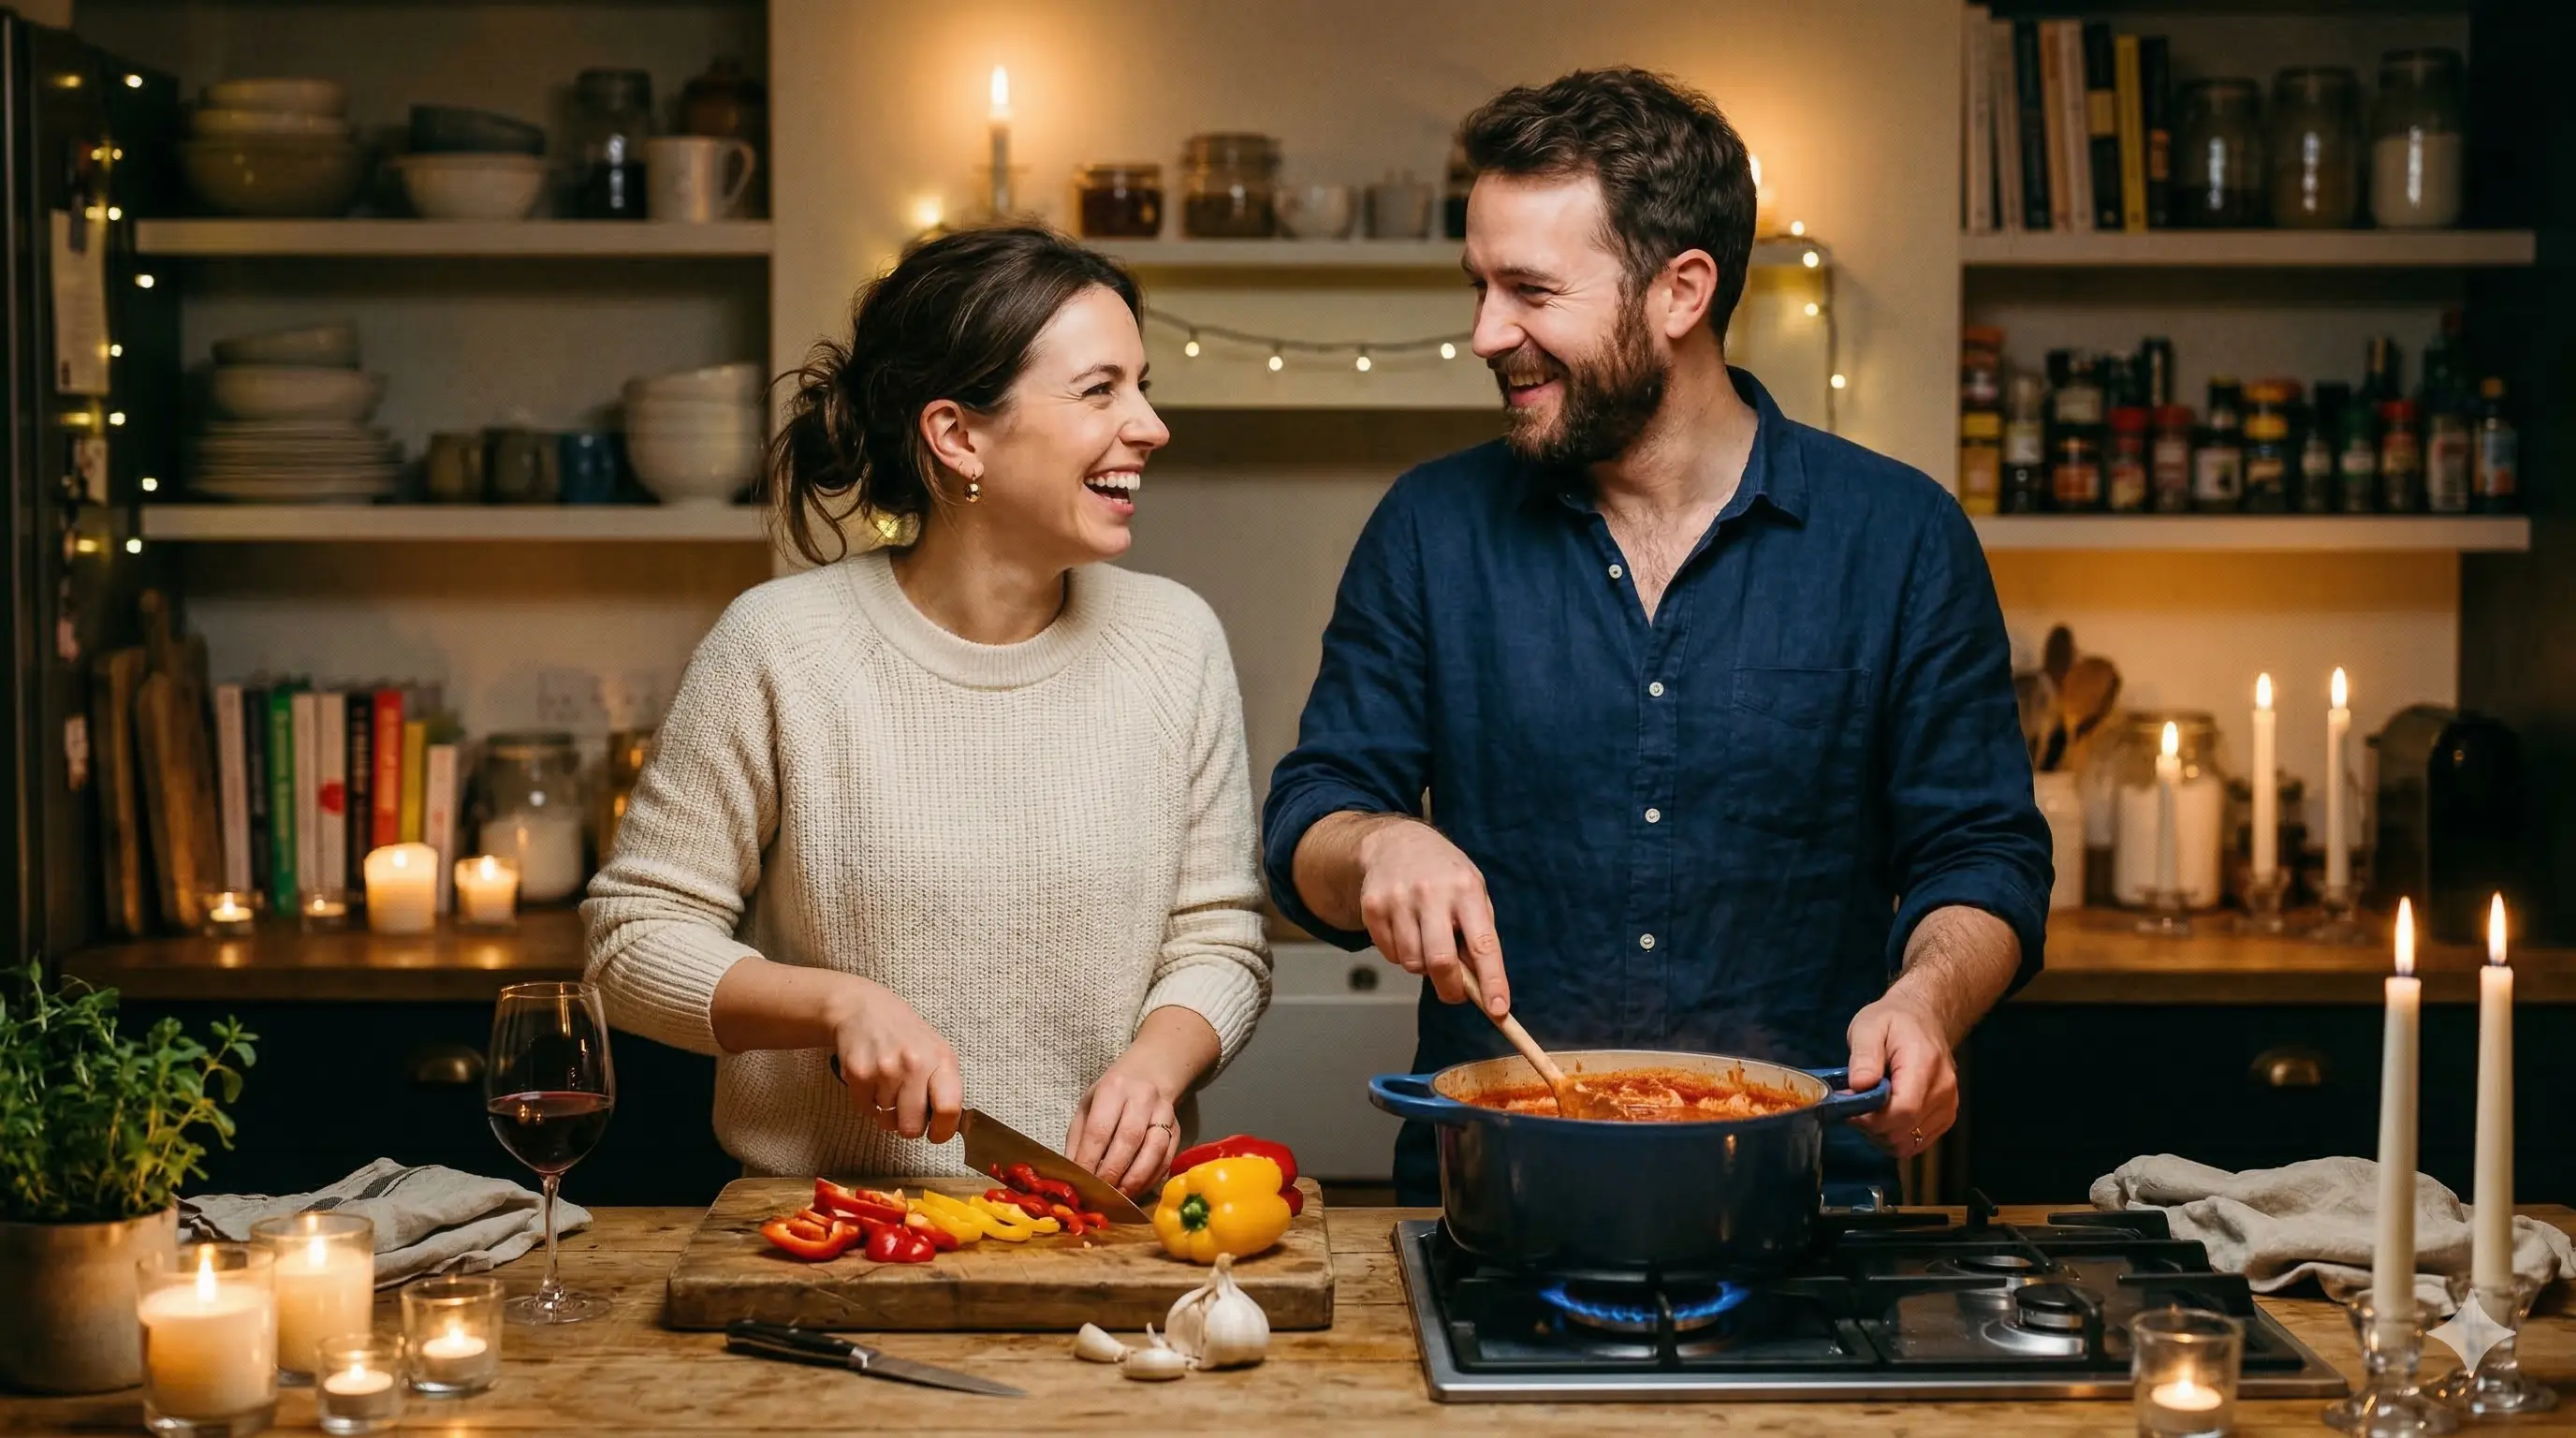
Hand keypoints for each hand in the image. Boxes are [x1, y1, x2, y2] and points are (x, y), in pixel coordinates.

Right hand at [827, 977, 961, 1143]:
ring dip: (886, 1108)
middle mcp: (914, 1063)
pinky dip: (868, 1101)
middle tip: (906, 1112)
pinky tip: (872, 1079)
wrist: (863, 1008)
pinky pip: (866, 1109)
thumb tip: (950, 1125)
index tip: (936, 1134)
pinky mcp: (858, 1073)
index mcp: (941, 1059)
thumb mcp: (937, 1051)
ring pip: (887, 1119)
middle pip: (912, 1126)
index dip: (943, 1131)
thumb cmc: (905, 1035)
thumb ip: (945, 1086)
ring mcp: (884, 1068)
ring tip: (887, 1082)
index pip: (949, 1108)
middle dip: (908, 1126)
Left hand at [1066, 1056, 1180, 1197]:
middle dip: (1113, 1172)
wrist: (1150, 1073)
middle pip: (1128, 1140)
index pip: (1100, 1129)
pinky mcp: (1178, 1129)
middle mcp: (1142, 1098)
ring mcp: (1164, 1113)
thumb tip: (1074, 1175)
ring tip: (1119, 1197)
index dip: (1090, 1159)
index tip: (1082, 1182)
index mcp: (1113, 1089)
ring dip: (1135, 1179)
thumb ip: (1079, 1139)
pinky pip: (1167, 1158)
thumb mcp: (1088, 1106)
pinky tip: (1137, 1190)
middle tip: (1100, 1194)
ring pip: (1154, 1150)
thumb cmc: (1112, 1094)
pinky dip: (1152, 1179)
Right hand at [1356, 819, 1509, 1016]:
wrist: (1395, 842)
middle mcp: (1432, 893)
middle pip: (1440, 961)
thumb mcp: (1473, 892)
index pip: (1482, 944)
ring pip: (1412, 963)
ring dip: (1423, 967)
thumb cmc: (1444, 874)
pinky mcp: (1373, 907)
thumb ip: (1479, 934)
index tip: (1498, 1009)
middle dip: (1451, 989)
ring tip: (1427, 942)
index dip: (1491, 981)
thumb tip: (1482, 983)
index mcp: (1466, 889)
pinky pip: (1390, 955)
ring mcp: (1399, 899)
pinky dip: (1401, 955)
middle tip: (1455, 993)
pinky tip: (1406, 932)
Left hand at [1844, 993, 1958, 1160]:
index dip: (1870, 1118)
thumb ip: (1864, 1056)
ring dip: (1881, 1134)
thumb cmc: (1893, 1021)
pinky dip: (1895, 1136)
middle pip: (1903, 1132)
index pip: (1902, 1110)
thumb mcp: (1869, 1027)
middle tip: (1854, 1105)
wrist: (1923, 1018)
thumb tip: (1859, 1086)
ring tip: (1869, 1108)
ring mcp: (1947, 1106)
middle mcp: (1943, 1090)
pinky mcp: (1946, 1117)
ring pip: (1907, 1144)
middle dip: (1870, 1127)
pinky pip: (1916, 1143)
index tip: (1848, 1106)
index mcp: (1924, 1065)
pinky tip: (1884, 1115)